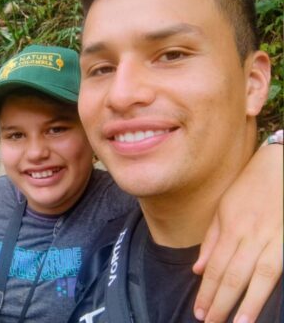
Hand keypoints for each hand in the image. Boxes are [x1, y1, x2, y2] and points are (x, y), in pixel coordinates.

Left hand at [193, 143, 282, 321]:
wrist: (282, 165)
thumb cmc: (251, 187)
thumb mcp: (224, 208)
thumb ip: (211, 240)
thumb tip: (198, 269)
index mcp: (230, 227)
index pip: (214, 266)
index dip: (207, 291)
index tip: (199, 311)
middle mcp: (249, 234)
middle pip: (231, 274)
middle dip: (220, 301)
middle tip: (210, 322)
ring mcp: (272, 238)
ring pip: (255, 275)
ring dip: (245, 302)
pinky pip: (276, 268)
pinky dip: (267, 286)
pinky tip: (260, 303)